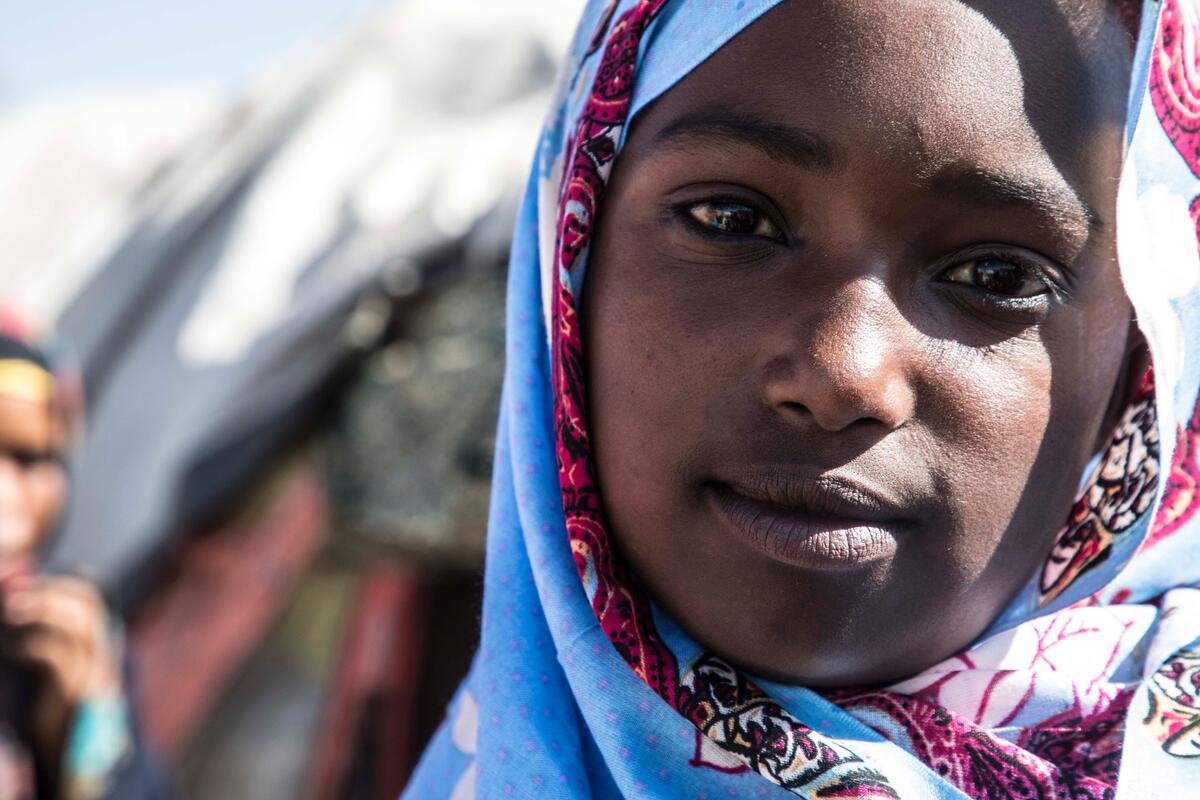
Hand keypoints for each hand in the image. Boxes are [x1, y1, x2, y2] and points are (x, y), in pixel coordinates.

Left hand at [2, 574, 119, 703]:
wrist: (60, 745)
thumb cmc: (49, 700)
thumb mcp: (50, 661)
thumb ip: (43, 632)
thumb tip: (16, 597)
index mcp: (98, 642)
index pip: (91, 598)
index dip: (62, 584)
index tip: (28, 580)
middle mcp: (101, 652)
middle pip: (88, 607)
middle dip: (51, 592)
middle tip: (13, 593)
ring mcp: (92, 671)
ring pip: (78, 627)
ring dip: (43, 611)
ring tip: (10, 610)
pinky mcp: (75, 690)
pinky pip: (57, 656)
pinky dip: (30, 645)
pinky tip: (9, 648)